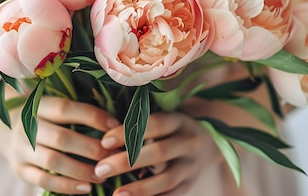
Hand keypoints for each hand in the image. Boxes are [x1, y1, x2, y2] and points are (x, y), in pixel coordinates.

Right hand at [5, 96, 120, 194]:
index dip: (93, 117)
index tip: (116, 127)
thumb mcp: (57, 110)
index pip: (66, 109)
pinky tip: (86, 188)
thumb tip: (118, 125)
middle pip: (61, 138)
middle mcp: (27, 126)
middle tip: (113, 156)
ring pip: (53, 161)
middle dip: (91, 149)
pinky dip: (67, 186)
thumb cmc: (48, 120)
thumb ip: (80, 114)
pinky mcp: (20, 169)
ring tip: (103, 175)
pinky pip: (44, 180)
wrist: (9, 132)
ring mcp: (21, 148)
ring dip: (82, 170)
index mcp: (39, 105)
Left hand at [94, 112, 216, 195]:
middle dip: (127, 162)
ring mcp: (191, 166)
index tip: (104, 143)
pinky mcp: (189, 185)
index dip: (128, 133)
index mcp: (179, 121)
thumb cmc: (170, 130)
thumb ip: (139, 125)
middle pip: (159, 153)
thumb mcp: (162, 119)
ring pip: (166, 179)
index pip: (153, 124)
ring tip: (116, 195)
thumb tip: (105, 142)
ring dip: (140, 189)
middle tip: (100, 169)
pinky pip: (172, 195)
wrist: (206, 146)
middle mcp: (188, 143)